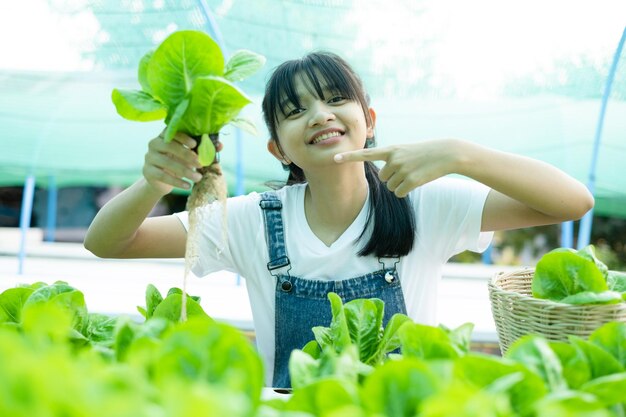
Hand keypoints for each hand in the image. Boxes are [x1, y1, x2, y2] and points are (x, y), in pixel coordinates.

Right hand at [143, 131, 203, 194]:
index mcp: (165, 135)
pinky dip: (176, 181)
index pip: (172, 131)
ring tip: (198, 178)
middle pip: (169, 146)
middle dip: (187, 155)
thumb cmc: (178, 163)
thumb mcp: (190, 156)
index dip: (183, 137)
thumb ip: (203, 150)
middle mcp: (154, 143)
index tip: (194, 144)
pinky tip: (187, 186)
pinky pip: (162, 176)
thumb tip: (220, 146)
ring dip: (185, 171)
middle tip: (201, 164)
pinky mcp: (148, 171)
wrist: (162, 181)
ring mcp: (149, 157)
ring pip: (167, 163)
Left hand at [334, 140, 460, 196]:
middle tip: (409, 168)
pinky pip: (399, 193)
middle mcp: (394, 159)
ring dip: (401, 184)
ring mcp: (402, 170)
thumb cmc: (425, 153)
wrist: (446, 153)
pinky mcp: (411, 181)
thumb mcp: (405, 150)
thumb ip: (391, 159)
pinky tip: (417, 181)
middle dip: (394, 177)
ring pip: (391, 186)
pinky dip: (407, 190)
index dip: (349, 157)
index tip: (334, 158)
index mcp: (391, 149)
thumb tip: (384, 178)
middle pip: (383, 178)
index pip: (366, 154)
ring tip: (415, 173)